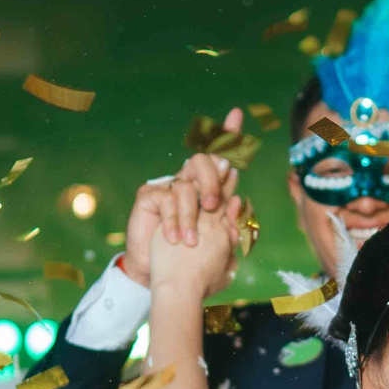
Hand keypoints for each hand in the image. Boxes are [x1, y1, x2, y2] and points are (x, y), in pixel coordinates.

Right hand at [121, 108, 244, 286]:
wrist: (161, 275)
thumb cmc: (192, 261)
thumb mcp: (218, 245)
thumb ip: (231, 224)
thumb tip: (239, 200)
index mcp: (209, 191)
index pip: (221, 160)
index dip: (229, 135)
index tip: (237, 114)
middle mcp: (189, 184)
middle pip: (204, 161)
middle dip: (212, 181)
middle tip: (213, 206)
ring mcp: (169, 188)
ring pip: (187, 183)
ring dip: (191, 214)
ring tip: (190, 240)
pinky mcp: (150, 196)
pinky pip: (167, 197)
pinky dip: (173, 220)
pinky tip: (173, 238)